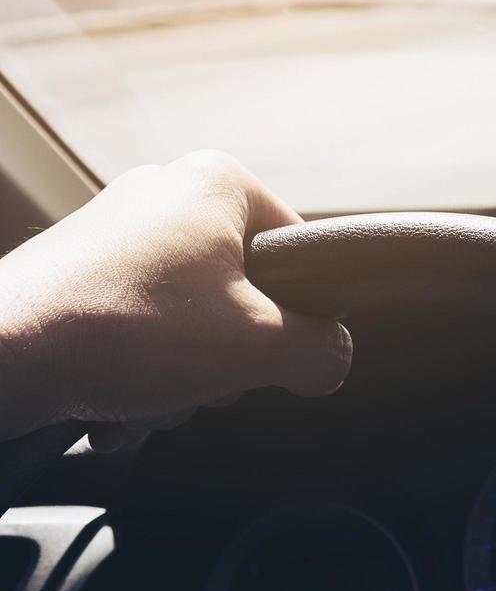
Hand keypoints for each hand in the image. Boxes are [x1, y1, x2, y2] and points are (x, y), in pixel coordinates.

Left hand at [0, 151, 351, 443]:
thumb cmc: (123, 331)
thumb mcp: (259, 347)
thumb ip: (322, 351)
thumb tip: (328, 361)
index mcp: (218, 182)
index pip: (300, 252)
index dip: (296, 315)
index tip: (266, 353)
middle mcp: (166, 189)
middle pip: (242, 291)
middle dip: (226, 356)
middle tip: (202, 380)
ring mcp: (114, 228)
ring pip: (188, 318)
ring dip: (179, 377)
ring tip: (148, 401)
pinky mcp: (73, 269)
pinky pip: (136, 325)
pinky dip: (135, 372)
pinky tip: (115, 408)